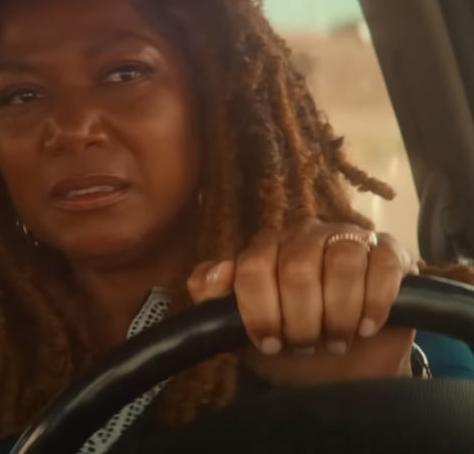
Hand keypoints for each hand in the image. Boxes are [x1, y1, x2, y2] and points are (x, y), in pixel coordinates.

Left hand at [187, 219, 419, 385]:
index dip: (261, 311)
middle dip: (302, 320)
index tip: (269, 343)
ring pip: (342, 264)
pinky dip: (375, 301)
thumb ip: (214, 300)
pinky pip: (382, 264)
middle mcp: (305, 234)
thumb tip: (215, 274)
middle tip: (307, 345)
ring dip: (339, 315)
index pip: (253, 267)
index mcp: (266, 247)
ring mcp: (348, 237)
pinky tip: (368, 326)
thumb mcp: (243, 331)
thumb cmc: (291, 344)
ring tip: (337, 339)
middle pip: (297, 268)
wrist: (347, 368)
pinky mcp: (388, 251)